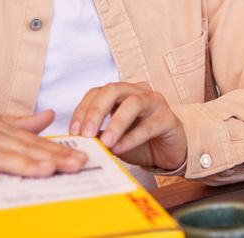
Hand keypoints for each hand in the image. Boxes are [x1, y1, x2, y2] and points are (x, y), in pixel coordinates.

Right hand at [0, 97, 86, 183]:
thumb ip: (21, 122)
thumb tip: (49, 116)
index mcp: (1, 129)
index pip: (34, 142)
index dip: (58, 151)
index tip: (82, 158)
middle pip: (23, 149)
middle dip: (50, 158)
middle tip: (76, 165)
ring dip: (21, 163)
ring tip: (44, 170)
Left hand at [69, 82, 186, 169]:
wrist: (169, 152)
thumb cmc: (140, 142)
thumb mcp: (114, 139)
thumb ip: (98, 136)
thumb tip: (78, 140)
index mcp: (120, 93)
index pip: (96, 93)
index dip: (82, 110)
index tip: (74, 131)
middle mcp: (136, 92)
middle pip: (113, 90)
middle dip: (96, 111)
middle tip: (86, 133)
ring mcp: (154, 102)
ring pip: (133, 104)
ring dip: (116, 123)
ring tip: (105, 143)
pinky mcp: (168, 118)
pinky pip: (149, 125)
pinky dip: (132, 137)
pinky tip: (120, 149)